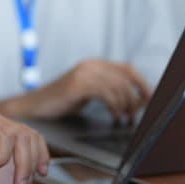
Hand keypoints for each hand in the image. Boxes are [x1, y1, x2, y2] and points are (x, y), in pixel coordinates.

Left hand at [0, 110, 49, 183]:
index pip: (2, 134)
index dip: (2, 156)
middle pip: (21, 135)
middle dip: (25, 163)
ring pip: (29, 136)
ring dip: (33, 160)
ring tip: (26, 181)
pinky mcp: (3, 132)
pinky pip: (28, 138)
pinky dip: (37, 153)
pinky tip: (40, 169)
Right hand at [22, 59, 151, 121]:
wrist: (33, 108)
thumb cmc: (61, 104)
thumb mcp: (88, 93)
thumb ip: (108, 91)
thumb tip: (136, 101)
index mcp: (94, 65)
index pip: (128, 69)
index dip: (142, 83)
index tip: (151, 99)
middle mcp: (90, 65)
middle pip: (126, 76)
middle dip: (136, 97)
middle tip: (136, 114)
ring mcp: (83, 73)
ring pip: (118, 86)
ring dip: (126, 105)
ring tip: (124, 118)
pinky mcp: (77, 85)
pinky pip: (106, 93)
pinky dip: (115, 106)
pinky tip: (114, 116)